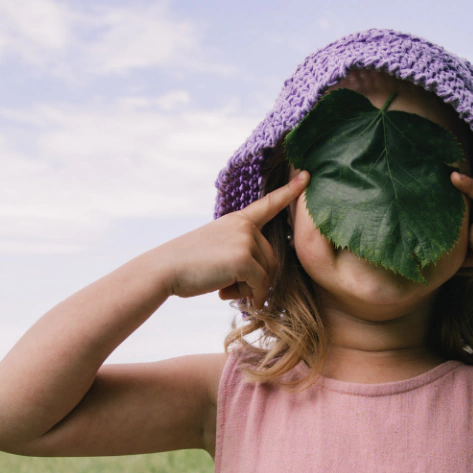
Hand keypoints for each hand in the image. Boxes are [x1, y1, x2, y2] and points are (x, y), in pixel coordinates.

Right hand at [170, 171, 308, 306]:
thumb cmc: (189, 264)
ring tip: (224, 288)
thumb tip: (259, 285)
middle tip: (228, 285)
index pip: (268, 204)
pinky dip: (251, 295)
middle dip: (256, 278)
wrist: (165, 269)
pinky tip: (230, 297)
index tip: (307, 175)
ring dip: (250, 288)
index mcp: (237, 220)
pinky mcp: (244, 258)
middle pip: (271, 258)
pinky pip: (260, 284)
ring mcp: (245, 240)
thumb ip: (240, 254)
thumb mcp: (217, 248)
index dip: (289, 191)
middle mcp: (245, 226)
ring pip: (267, 273)